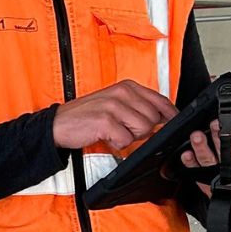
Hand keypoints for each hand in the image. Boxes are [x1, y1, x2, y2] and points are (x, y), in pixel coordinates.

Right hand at [52, 80, 176, 152]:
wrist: (58, 124)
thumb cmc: (86, 116)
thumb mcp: (115, 105)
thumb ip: (138, 108)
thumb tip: (162, 120)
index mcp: (127, 87)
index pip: (160, 100)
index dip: (170, 115)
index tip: (172, 123)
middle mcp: (122, 93)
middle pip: (154, 117)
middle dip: (144, 129)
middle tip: (124, 129)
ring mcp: (113, 106)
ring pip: (143, 129)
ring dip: (130, 137)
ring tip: (114, 132)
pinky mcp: (105, 121)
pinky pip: (126, 140)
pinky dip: (117, 144)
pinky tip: (106, 137)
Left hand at [179, 115, 230, 202]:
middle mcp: (230, 162)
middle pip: (224, 148)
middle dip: (218, 136)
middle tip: (213, 124)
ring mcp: (216, 170)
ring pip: (208, 158)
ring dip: (201, 147)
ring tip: (196, 136)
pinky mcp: (204, 176)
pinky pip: (195, 169)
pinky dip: (190, 162)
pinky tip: (185, 154)